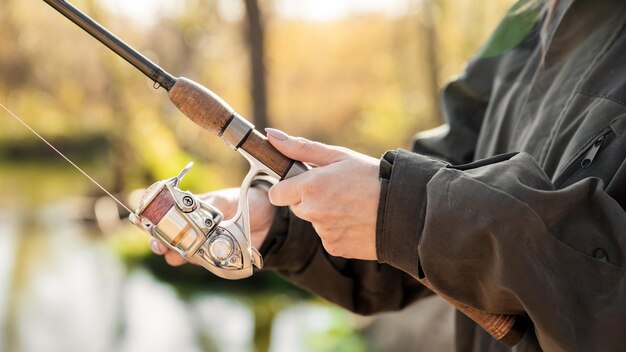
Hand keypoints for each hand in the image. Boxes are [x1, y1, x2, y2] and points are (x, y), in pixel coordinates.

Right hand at [149, 186, 274, 265]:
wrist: (267, 219)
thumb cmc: (244, 202)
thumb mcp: (226, 199)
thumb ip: (211, 205)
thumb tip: (199, 214)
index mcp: (190, 208)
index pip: (164, 215)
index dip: (153, 221)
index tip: (149, 225)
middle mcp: (191, 227)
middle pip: (166, 238)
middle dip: (159, 243)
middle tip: (159, 246)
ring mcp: (201, 243)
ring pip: (180, 253)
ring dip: (175, 255)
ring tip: (177, 254)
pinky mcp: (213, 257)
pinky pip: (200, 262)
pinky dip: (197, 262)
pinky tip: (198, 258)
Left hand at [265, 128, 379, 259]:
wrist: (404, 209)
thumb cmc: (373, 177)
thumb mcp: (338, 156)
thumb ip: (300, 148)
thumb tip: (270, 136)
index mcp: (310, 186)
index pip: (276, 193)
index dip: (288, 188)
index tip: (302, 184)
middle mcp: (312, 212)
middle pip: (297, 207)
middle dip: (309, 200)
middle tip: (337, 191)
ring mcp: (323, 232)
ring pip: (314, 223)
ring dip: (326, 215)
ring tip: (352, 205)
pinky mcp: (335, 248)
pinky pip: (328, 238)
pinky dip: (339, 231)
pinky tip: (357, 221)